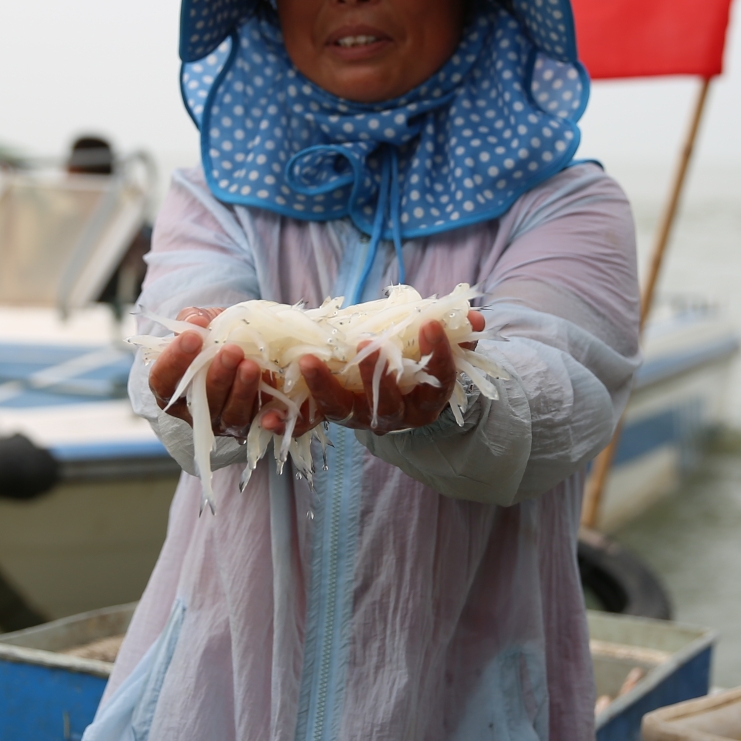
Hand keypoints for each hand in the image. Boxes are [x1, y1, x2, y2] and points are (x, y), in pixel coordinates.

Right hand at [148, 308, 268, 438]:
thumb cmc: (213, 335)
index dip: (174, 361)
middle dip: (217, 376)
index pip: (163, 381)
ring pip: (230, 414)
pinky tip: (271, 384)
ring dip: (241, 390)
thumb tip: (196, 321)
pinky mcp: (250, 423)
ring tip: (251, 365)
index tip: (192, 337)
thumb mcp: (201, 321)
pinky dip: (267, 408)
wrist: (243, 343)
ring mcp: (222, 420)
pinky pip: (259, 419)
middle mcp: (194, 410)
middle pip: (201, 401)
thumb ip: (192, 319)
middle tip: (231, 350)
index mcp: (171, 386)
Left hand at [297, 310, 483, 436]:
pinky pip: (310, 420)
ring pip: (343, 411)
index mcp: (428, 399)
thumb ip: (456, 335)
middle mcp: (396, 416)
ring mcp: (362, 418)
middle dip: (377, 373)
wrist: (402, 393)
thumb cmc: (422, 362)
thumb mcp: (440, 348)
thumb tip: (473, 319)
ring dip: (324, 387)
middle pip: (388, 403)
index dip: (437, 354)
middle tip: (366, 342)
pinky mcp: (332, 416)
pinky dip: (288, 420)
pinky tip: (267, 415)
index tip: (429, 326)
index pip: (438, 378)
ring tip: (305, 360)